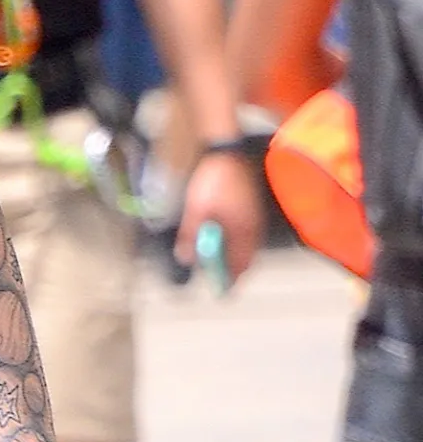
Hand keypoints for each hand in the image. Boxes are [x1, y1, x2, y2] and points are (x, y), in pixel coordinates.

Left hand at [176, 147, 262, 281]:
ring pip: (244, 244)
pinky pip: (243, 232)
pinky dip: (232, 240)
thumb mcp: (196, 210)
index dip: (231, 280)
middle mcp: (254, 227)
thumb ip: (191, 236)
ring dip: (230, 254)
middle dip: (230, 268)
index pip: (241, 265)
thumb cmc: (213, 180)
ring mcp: (254, 216)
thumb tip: (187, 258)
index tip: (221, 292)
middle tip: (214, 275)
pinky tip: (219, 237)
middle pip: (245, 257)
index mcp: (244, 231)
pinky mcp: (249, 206)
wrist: (225, 150)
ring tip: (213, 257)